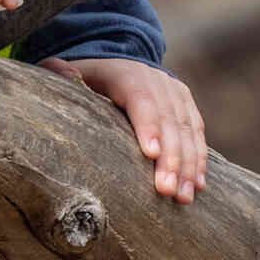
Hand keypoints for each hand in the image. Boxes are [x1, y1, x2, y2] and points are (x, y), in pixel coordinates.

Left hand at [46, 56, 204, 202]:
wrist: (120, 62)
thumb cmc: (88, 77)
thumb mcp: (72, 71)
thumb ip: (61, 72)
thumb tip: (61, 71)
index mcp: (127, 74)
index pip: (141, 99)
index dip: (148, 125)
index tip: (151, 154)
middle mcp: (156, 81)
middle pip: (168, 120)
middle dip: (171, 157)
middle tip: (166, 190)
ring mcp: (175, 93)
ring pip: (187, 130)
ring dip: (188, 165)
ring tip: (183, 197)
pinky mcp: (186, 105)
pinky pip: (197, 133)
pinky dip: (198, 159)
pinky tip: (197, 185)